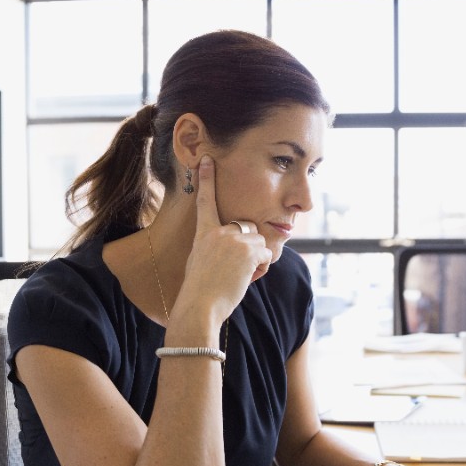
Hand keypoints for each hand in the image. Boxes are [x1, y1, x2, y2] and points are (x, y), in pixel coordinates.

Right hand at [176, 155, 271, 322]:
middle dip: (250, 247)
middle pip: (248, 228)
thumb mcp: (200, 263)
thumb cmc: (199, 291)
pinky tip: (245, 279)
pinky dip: (260, 269)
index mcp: (204, 234)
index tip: (207, 159)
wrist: (200, 306)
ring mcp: (234, 240)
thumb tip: (234, 251)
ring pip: (259, 244)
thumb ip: (214, 249)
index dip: (207, 179)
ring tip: (238, 277)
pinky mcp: (249, 251)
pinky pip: (266, 256)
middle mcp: (219, 232)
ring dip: (256, 261)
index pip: (206, 201)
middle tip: (237, 268)